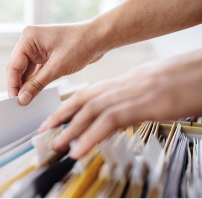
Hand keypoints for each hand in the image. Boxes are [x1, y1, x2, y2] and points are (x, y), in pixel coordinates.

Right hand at [6, 24, 105, 104]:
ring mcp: (38, 48)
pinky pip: (36, 71)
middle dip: (19, 86)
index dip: (13, 85)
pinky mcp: (45, 55)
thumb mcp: (57, 68)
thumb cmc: (81, 44)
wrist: (100, 38)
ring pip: (26, 71)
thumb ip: (37, 84)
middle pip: (18, 68)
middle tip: (20, 103)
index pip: (13, 65)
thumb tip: (23, 98)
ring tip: (27, 101)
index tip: (14, 100)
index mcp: (29, 38)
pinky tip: (35, 93)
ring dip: (27, 85)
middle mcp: (31, 41)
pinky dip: (36, 82)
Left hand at [38, 50, 201, 158]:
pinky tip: (80, 149)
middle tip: (45, 130)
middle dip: (60, 116)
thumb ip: (127, 101)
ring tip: (57, 144)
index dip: (67, 106)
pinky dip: (90, 136)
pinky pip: (109, 122)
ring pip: (90, 111)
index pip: (87, 94)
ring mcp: (130, 94)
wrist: (199, 73)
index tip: (54, 118)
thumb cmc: (179, 81)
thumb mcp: (146, 90)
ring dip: (71, 129)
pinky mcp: (141, 105)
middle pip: (83, 100)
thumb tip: (114, 115)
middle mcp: (121, 86)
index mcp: (121, 83)